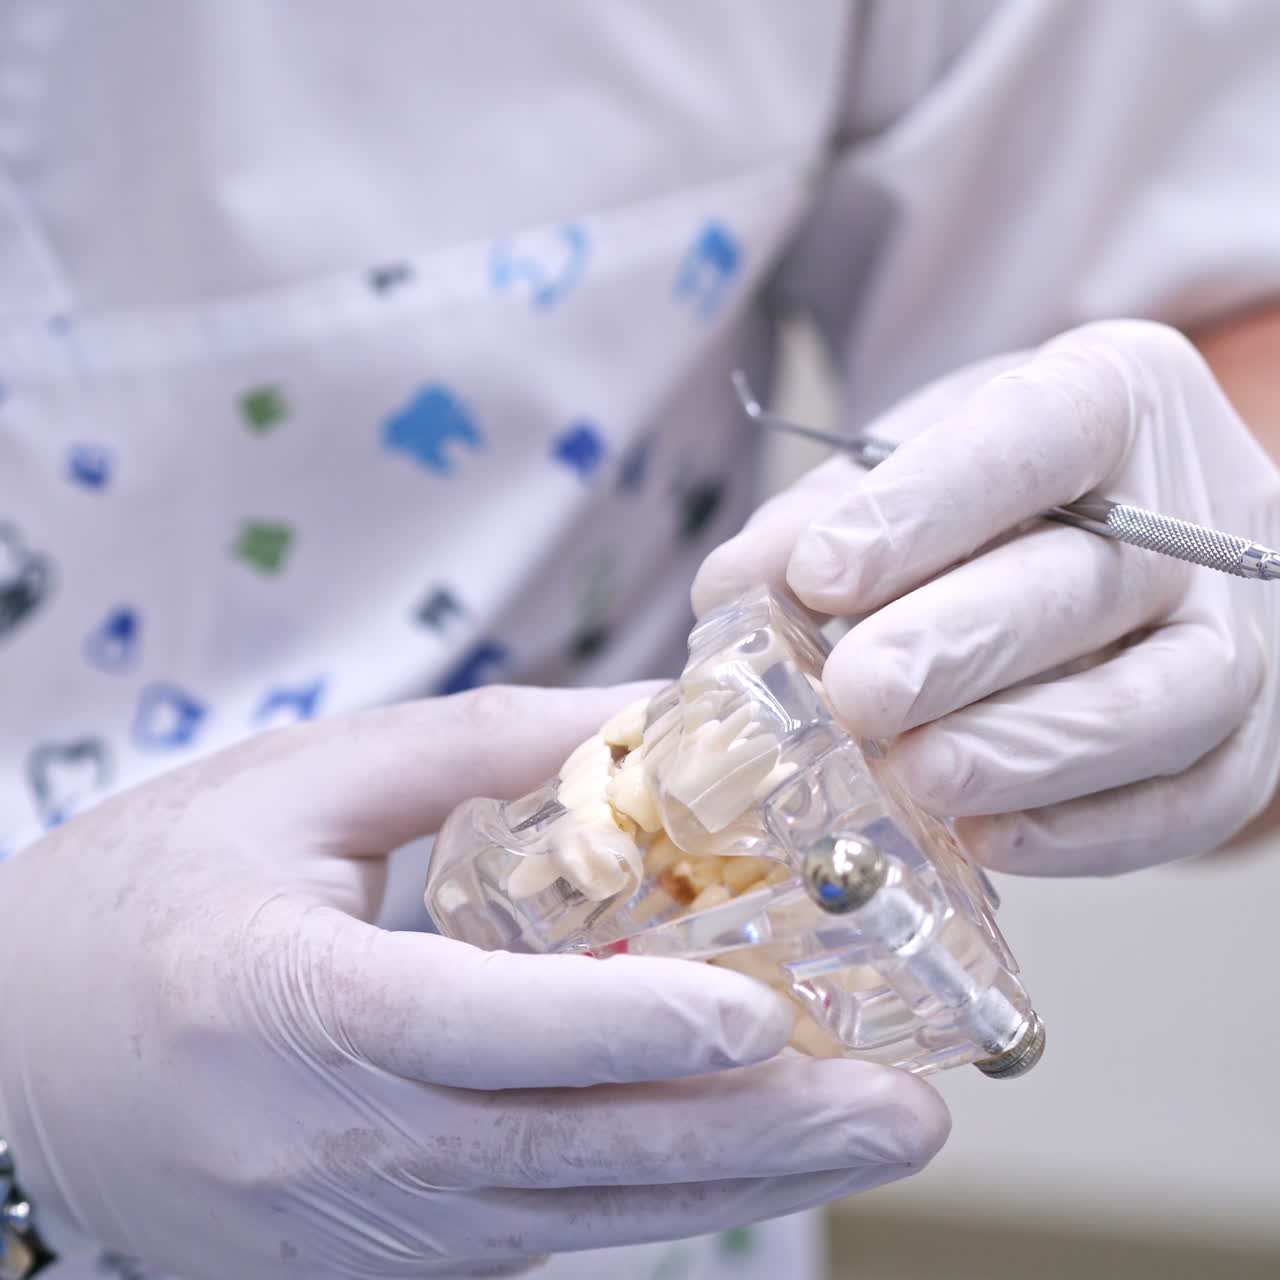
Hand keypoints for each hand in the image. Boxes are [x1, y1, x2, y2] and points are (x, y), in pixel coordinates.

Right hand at [0, 686, 946, 1278]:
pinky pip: (538, 1226)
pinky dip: (650, 1182)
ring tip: (870, 1127)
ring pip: (574, 1213)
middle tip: (902, 1108)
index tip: (763, 1012)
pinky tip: (747, 1135)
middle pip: (565, 1154)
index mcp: (280, 1003)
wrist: (16, 1060)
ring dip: (732, 1175)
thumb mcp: (299, 786)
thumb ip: (481, 748)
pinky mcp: (379, 1258)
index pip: (477, 1028)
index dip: (624, 1025)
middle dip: (751, 1136)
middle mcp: (326, 1147)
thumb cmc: (151, 899)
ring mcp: (355, 1230)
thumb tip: (646, 718)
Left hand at [696, 320, 1279, 874]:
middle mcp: (1200, 515)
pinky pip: (1187, 804)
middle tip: (855, 695)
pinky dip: (1079, 832)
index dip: (927, 508)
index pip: (1038, 434)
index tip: (821, 575)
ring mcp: (1239, 636)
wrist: (1126, 536)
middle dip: (961, 645)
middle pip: (1095, 579)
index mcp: (1119, 399)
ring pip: (1160, 703)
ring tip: (911, 777)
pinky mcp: (1241, 745)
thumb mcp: (906, 462)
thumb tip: (734, 590)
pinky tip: (979, 837)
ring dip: (1024, 752)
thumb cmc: (995, 496)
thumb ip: (821, 516)